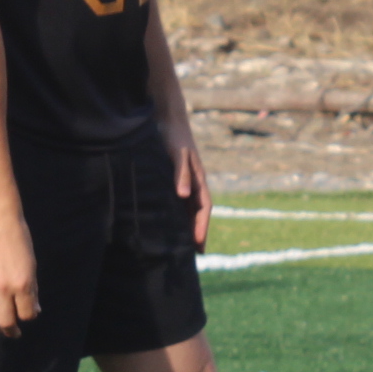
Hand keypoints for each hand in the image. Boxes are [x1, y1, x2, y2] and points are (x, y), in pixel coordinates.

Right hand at [0, 212, 40, 336]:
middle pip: (6, 321)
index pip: (27, 314)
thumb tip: (34, 310)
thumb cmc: (19, 240)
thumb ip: (32, 289)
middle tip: (12, 332)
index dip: (28, 317)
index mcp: (23, 284)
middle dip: (10, 330)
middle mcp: (4, 288)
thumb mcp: (31, 265)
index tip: (27, 314)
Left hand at [167, 125, 211, 250]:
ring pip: (189, 208)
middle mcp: (194, 182)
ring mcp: (187, 180)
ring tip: (186, 244)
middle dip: (198, 231)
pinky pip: (180, 200)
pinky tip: (171, 221)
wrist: (169, 118)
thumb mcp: (177, 154)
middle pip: (198, 211)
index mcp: (199, 179)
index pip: (203, 208)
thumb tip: (183, 195)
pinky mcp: (176, 177)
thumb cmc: (173, 136)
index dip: (201, 226)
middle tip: (196, 253)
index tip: (198, 245)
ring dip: (189, 224)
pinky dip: (178, 213)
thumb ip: (180, 173)